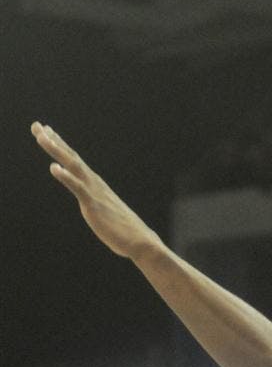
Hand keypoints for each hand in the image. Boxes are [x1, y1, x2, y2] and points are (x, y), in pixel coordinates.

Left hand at [31, 122, 160, 259]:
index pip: (75, 161)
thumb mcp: (105, 213)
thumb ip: (98, 206)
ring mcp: (94, 192)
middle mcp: (94, 183)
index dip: (60, 145)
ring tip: (41, 137)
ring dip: (56, 151)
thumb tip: (97, 207)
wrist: (140, 241)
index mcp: (96, 185)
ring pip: (73, 166)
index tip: (48, 131)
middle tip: (37, 125)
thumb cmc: (125, 231)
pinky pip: (78, 188)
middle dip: (53, 141)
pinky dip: (66, 177)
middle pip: (71, 157)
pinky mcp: (94, 205)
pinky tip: (54, 168)